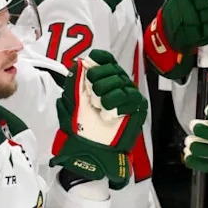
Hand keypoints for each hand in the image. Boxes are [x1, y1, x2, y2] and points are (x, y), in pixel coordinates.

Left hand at [50, 50, 147, 189]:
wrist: (91, 148)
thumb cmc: (81, 126)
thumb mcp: (70, 101)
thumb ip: (74, 81)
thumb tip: (79, 62)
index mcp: (102, 79)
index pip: (105, 58)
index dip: (98, 59)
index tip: (89, 69)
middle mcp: (117, 83)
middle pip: (111, 67)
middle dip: (97, 80)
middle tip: (92, 98)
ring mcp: (128, 94)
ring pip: (119, 80)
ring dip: (104, 94)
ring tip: (99, 108)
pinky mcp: (137, 105)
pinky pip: (128, 95)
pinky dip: (115, 103)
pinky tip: (108, 113)